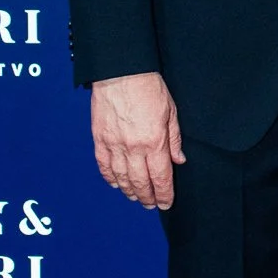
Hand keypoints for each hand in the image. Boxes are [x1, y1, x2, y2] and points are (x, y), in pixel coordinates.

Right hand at [91, 72, 184, 210]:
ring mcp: (114, 144)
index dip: (163, 194)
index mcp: (154, 142)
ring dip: (129, 191)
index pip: (160, 177)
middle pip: (140, 182)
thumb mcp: (171, 112)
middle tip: (151, 204)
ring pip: (121, 177)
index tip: (165, 203)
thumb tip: (178, 160)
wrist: (120, 72)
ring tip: (135, 197)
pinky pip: (103, 165)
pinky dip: (109, 177)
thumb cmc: (148, 87)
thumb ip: (174, 139)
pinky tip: (115, 183)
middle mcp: (133, 147)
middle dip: (147, 197)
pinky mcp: (100, 138)